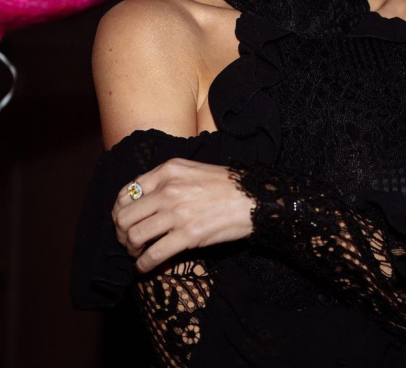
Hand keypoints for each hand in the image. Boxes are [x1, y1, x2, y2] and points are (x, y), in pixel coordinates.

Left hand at [112, 158, 254, 272]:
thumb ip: (168, 180)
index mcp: (169, 170)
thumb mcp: (194, 170)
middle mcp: (169, 189)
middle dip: (122, 233)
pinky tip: (145, 266)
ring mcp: (178, 212)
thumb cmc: (227, 185)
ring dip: (131, 250)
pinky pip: (153, 254)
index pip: (128, 191)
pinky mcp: (188, 235)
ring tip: (139, 253)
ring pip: (134, 236)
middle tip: (129, 241)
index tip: (124, 221)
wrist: (254, 198)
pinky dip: (143, 265)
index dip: (119, 210)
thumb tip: (143, 199)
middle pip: (125, 216)